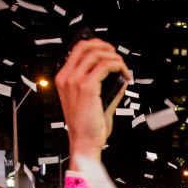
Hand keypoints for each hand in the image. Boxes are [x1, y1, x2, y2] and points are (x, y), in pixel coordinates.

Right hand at [54, 38, 130, 160]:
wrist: (84, 142)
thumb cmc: (87, 127)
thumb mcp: (93, 101)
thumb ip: (106, 87)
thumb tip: (119, 77)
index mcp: (64, 79)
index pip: (77, 51)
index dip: (95, 45)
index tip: (108, 50)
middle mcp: (67, 78)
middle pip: (85, 47)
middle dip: (105, 47)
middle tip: (117, 56)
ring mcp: (75, 81)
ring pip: (96, 54)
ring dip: (114, 57)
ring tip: (123, 67)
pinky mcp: (86, 87)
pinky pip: (105, 65)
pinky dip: (118, 65)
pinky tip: (123, 74)